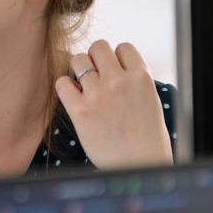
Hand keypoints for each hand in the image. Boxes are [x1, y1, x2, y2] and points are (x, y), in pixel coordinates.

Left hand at [55, 40, 172, 169]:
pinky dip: (65, 87)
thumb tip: (114, 64)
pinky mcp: (80, 111)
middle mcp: (119, 82)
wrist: (139, 166)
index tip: (116, 71)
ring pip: (78, 59)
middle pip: (98, 46)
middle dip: (96, 57)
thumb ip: (133, 79)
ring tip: (84, 85)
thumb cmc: (146, 138)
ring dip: (80, 70)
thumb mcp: (150, 100)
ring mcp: (98, 95)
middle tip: (97, 74)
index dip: (117, 57)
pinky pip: (62, 83)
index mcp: (141, 78)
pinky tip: (74, 97)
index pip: (123, 47)